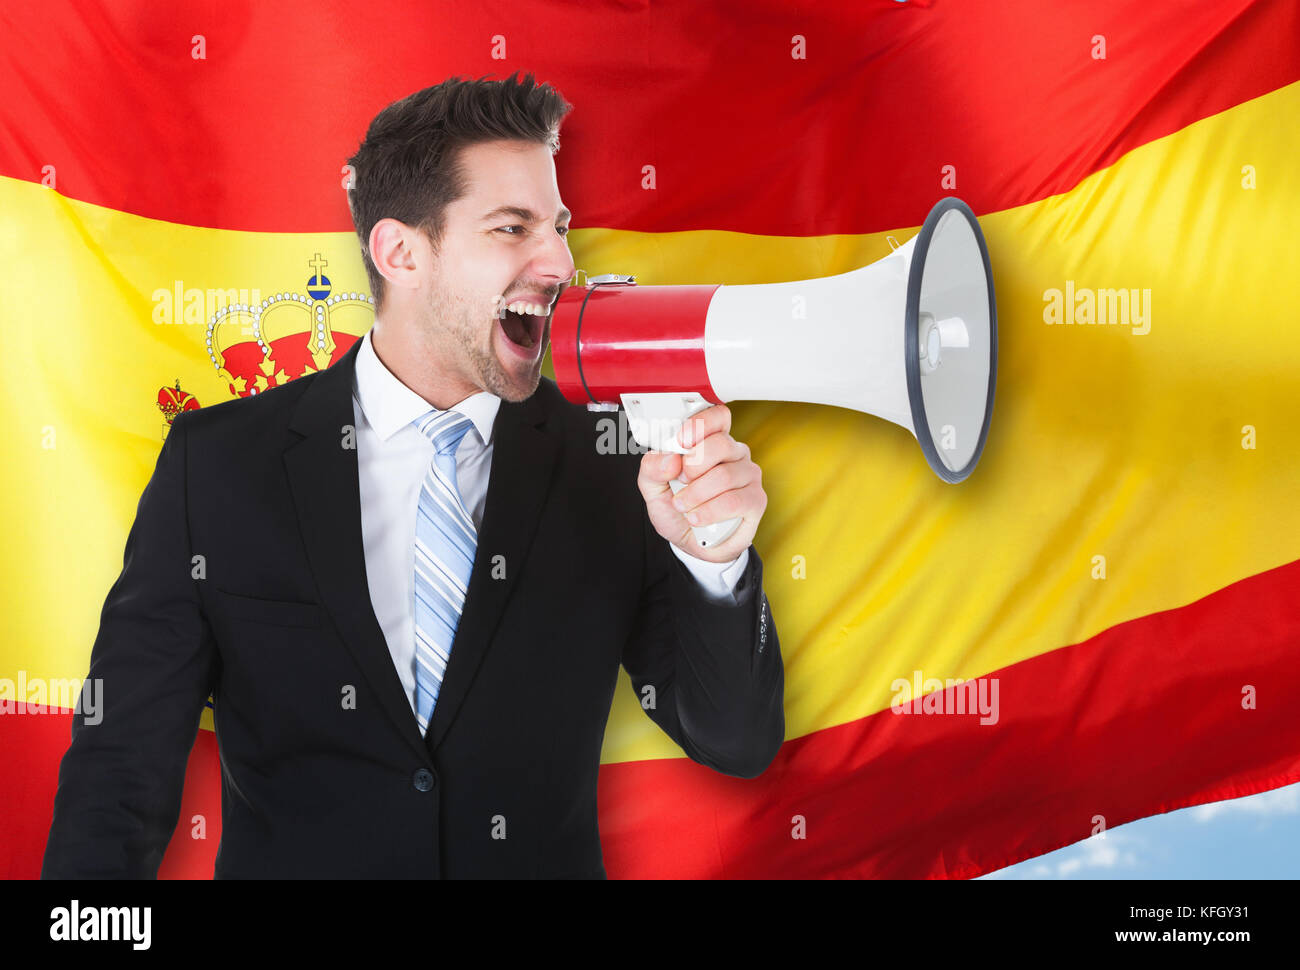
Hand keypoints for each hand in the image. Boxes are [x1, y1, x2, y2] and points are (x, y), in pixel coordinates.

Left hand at [637, 403, 766, 562]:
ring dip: (696, 494)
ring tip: (683, 506)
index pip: (717, 416)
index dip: (700, 424)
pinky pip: (734, 501)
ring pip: (725, 476)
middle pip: (721, 444)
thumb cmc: (679, 510)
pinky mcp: (756, 500)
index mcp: (710, 441)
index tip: (681, 441)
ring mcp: (748, 476)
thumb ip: (652, 468)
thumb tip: (669, 458)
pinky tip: (696, 518)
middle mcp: (734, 454)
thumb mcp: (653, 488)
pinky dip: (709, 511)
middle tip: (680, 481)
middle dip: (693, 465)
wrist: (693, 544)